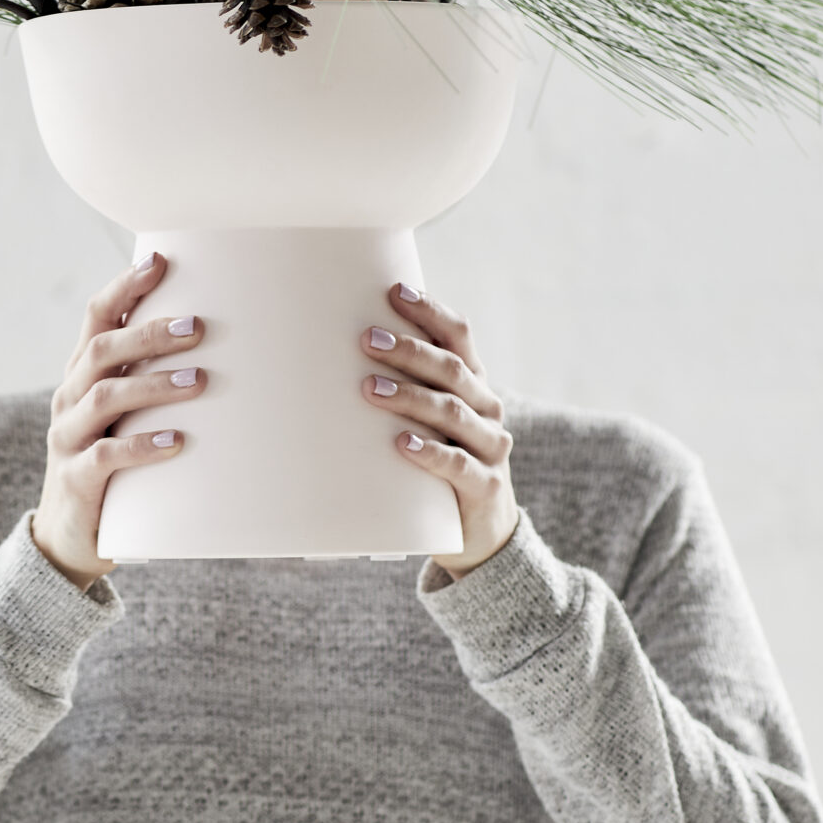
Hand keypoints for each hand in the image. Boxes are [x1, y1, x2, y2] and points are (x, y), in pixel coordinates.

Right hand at [31, 252, 204, 588]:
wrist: (69, 539)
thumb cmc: (114, 468)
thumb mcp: (126, 419)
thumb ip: (152, 382)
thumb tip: (228, 347)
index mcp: (81, 375)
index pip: (96, 317)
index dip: (124, 287)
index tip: (160, 261)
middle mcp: (69, 399)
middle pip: (102, 349)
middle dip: (149, 332)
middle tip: (199, 326)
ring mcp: (68, 439)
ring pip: (105, 396)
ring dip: (154, 384)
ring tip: (199, 381)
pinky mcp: (77, 480)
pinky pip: (107, 457)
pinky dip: (142, 446)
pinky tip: (177, 443)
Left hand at [360, 284, 517, 576]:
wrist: (481, 531)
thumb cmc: (439, 461)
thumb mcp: (427, 421)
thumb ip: (401, 388)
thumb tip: (332, 351)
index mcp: (474, 385)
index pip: (458, 337)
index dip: (430, 312)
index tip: (394, 291)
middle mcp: (488, 408)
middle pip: (451, 370)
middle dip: (409, 351)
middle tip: (367, 338)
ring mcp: (491, 447)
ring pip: (452, 413)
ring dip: (410, 397)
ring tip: (369, 388)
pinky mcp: (485, 486)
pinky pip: (458, 465)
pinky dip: (430, 452)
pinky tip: (401, 443)